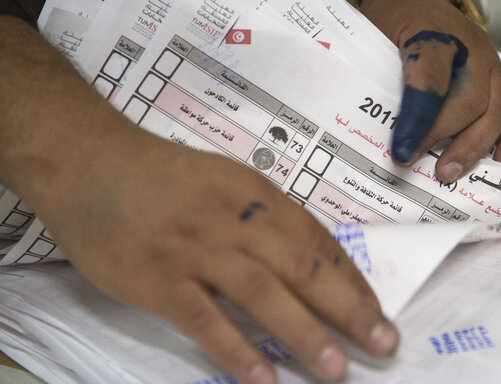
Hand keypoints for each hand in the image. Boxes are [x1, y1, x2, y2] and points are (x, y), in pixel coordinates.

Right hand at [40, 131, 398, 383]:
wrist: (92, 163)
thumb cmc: (164, 176)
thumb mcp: (227, 182)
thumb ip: (264, 218)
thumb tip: (308, 258)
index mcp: (258, 195)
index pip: (317, 241)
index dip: (351, 280)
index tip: (377, 312)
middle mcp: (236, 220)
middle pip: (302, 267)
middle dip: (348, 308)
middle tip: (383, 343)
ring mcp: (197, 250)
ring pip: (261, 292)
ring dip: (303, 332)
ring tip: (336, 369)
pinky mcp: (158, 278)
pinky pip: (203, 318)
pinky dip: (234, 348)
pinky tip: (262, 378)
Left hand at [359, 0, 500, 181]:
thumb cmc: (392, 17)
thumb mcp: (374, 32)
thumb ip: (374, 72)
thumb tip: (365, 128)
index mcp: (433, 28)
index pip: (430, 76)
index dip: (417, 117)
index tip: (401, 149)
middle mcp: (471, 46)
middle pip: (469, 99)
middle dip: (444, 138)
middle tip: (417, 164)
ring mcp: (492, 64)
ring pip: (496, 111)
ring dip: (474, 147)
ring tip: (450, 174)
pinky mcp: (500, 81)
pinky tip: (500, 168)